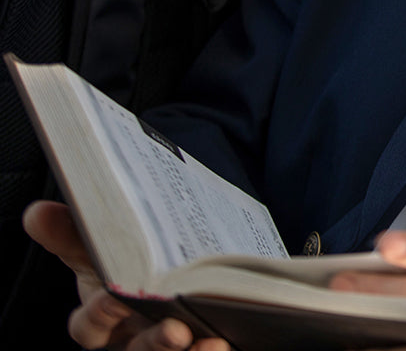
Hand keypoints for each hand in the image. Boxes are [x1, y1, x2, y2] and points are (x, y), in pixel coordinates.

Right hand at [22, 201, 228, 350]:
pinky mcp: (199, 347)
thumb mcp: (107, 250)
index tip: (113, 296)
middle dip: (153, 343)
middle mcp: (131, 340)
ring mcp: (163, 347)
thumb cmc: (133, 265)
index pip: (89, 326)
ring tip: (211, 342)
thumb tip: (38, 213)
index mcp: (102, 318)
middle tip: (175, 329)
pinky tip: (224, 343)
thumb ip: (76, 235)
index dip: (99, 316)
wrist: (186, 267)